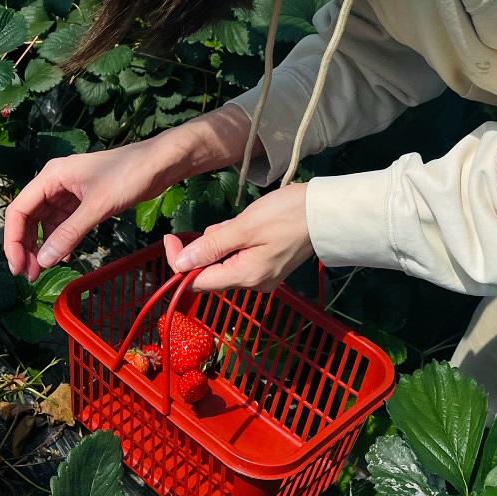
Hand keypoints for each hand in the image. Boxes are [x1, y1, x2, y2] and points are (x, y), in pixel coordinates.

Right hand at [2, 106, 261, 280]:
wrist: (162, 162)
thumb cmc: (129, 176)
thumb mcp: (97, 207)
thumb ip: (69, 234)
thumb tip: (43, 262)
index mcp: (52, 176)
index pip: (19, 210)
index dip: (13, 241)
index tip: (18, 268)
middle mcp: (56, 182)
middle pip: (29, 217)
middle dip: (26, 246)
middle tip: (30, 276)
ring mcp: (71, 191)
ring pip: (46, 221)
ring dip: (43, 245)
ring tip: (42, 271)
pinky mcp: (86, 199)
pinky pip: (64, 222)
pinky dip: (61, 239)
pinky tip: (64, 256)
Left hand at [164, 184, 313, 292]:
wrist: (326, 212)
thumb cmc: (285, 215)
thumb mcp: (244, 227)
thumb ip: (211, 246)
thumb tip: (179, 264)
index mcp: (244, 277)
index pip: (197, 280)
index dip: (178, 261)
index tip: (170, 237)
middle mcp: (252, 283)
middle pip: (211, 271)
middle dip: (207, 246)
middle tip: (225, 223)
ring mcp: (263, 275)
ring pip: (226, 261)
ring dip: (223, 240)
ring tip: (244, 221)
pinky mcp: (270, 264)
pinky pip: (241, 256)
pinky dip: (237, 241)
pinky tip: (251, 225)